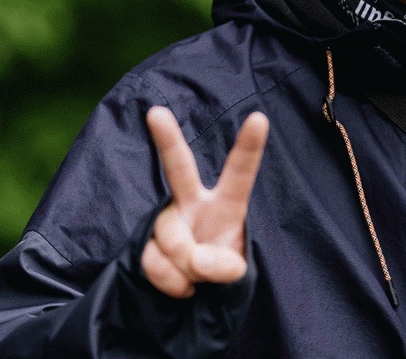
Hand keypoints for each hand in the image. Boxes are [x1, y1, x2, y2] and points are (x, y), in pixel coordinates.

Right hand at [140, 106, 268, 297]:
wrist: (194, 292)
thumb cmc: (223, 267)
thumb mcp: (236, 270)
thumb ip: (224, 265)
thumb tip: (196, 260)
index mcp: (227, 202)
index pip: (241, 172)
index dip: (250, 146)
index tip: (260, 118)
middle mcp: (193, 202)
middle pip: (178, 168)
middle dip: (167, 140)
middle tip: (156, 112)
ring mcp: (167, 220)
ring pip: (172, 239)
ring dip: (186, 268)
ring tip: (198, 280)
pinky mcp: (145, 241)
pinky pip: (154, 261)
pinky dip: (170, 282)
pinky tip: (183, 287)